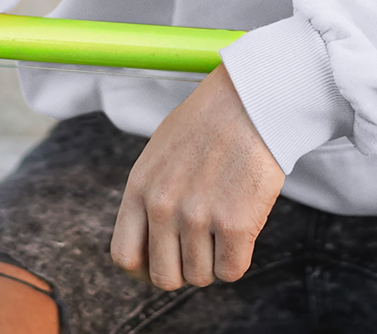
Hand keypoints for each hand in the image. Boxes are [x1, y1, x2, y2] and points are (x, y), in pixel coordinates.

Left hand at [110, 63, 283, 289]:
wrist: (251, 99)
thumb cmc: (209, 121)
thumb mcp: (160, 152)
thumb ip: (150, 194)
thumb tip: (149, 240)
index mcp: (140, 187)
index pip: (125, 256)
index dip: (145, 267)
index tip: (165, 259)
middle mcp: (163, 206)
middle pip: (164, 277)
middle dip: (184, 267)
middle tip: (202, 242)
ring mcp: (199, 216)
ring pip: (201, 277)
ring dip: (214, 259)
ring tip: (225, 223)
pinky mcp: (236, 224)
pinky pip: (232, 271)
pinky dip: (238, 258)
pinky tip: (242, 228)